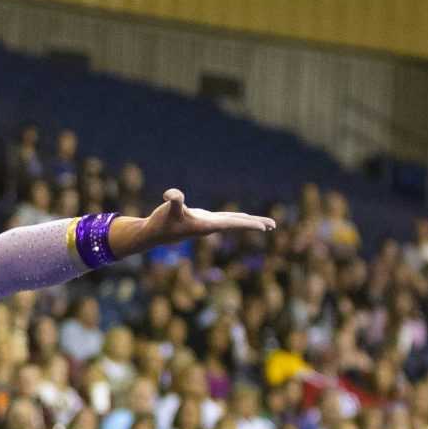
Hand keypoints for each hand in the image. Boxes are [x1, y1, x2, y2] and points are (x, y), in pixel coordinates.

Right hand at [114, 189, 275, 255]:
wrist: (153, 234)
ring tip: (266, 225)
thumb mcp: (169, 210)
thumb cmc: (161, 223)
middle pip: (237, 224)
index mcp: (207, 226)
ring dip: (248, 222)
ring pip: (233, 222)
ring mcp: (208, 224)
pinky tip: (241, 218)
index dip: (249, 224)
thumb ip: (174, 201)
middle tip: (274, 225)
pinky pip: (225, 220)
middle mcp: (210, 227)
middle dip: (255, 224)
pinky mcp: (203, 220)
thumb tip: (172, 194)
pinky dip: (236, 218)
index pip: (233, 224)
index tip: (265, 227)